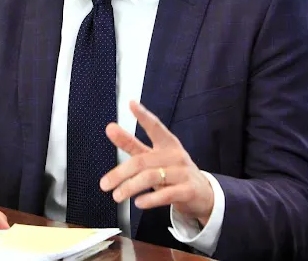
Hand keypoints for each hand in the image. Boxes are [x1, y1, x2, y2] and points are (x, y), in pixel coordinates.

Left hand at [99, 101, 213, 224]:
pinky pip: (166, 194)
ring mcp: (183, 173)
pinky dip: (150, 199)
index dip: (144, 115)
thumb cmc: (172, 171)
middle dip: (120, 173)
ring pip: (151, 177)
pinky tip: (138, 203)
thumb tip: (109, 128)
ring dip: (130, 187)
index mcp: (167, 143)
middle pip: (142, 161)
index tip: (131, 104)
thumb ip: (131, 144)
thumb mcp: (153, 157)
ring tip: (116, 196)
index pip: (154, 126)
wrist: (203, 194)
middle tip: (104, 184)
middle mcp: (175, 155)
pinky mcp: (188, 191)